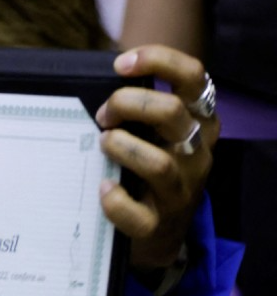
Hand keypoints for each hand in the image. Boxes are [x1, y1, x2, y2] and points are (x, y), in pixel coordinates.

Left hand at [95, 45, 216, 267]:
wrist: (160, 235)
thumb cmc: (149, 168)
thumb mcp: (156, 132)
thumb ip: (140, 106)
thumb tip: (95, 75)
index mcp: (198, 122)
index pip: (193, 77)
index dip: (158, 60)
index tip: (120, 64)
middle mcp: (197, 153)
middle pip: (172, 112)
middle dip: (127, 104)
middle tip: (103, 116)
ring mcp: (181, 189)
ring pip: (158, 162)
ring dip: (121, 147)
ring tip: (103, 144)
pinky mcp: (158, 223)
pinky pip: (137, 213)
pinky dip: (114, 199)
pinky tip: (102, 187)